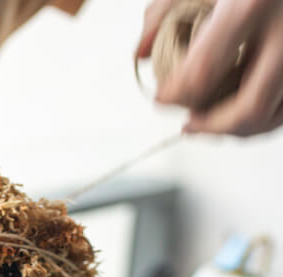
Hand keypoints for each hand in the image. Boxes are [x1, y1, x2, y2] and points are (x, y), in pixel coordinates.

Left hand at [137, 0, 282, 135]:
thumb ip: (164, 12)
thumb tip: (141, 55)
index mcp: (250, 5)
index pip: (203, 73)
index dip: (175, 97)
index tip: (161, 97)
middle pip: (248, 107)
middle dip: (211, 126)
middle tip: (188, 123)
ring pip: (275, 115)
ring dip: (238, 130)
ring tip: (208, 123)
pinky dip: (264, 119)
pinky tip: (238, 113)